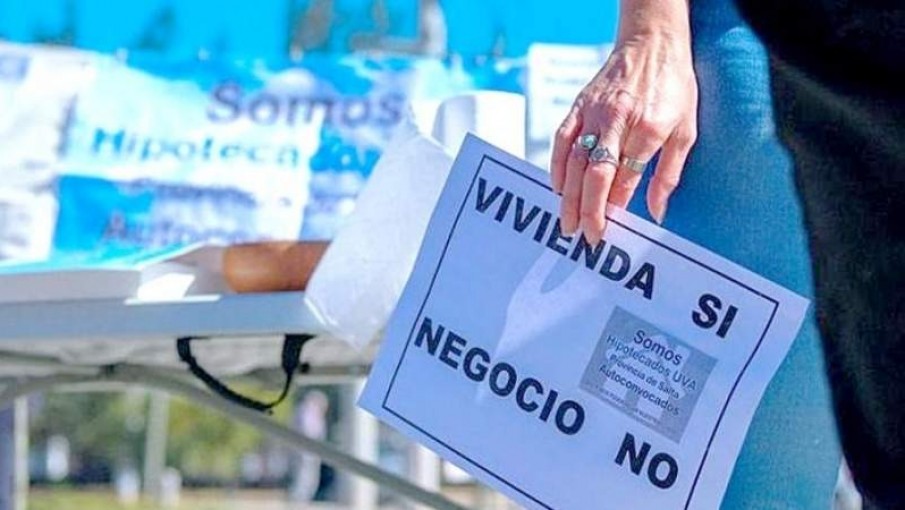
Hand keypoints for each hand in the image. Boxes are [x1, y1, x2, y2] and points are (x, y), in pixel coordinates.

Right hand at [550, 0, 698, 244]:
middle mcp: (618, 122)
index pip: (626, 178)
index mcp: (649, 129)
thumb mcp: (687, 130)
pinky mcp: (579, 106)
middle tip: (585, 236)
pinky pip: (562, 140)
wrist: (653, 43)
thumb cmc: (674, 87)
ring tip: (567, 223)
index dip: (615, 207)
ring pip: (574, 161)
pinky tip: (557, 188)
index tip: (609, 230)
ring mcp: (594, 113)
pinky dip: (556, 166)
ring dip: (568, 196)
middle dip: (588, 210)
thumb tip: (658, 213)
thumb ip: (670, 173)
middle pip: (596, 174)